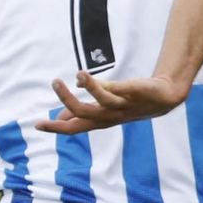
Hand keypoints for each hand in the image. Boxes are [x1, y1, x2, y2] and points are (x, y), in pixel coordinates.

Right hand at [35, 69, 187, 134]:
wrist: (165, 97)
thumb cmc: (131, 102)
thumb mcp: (105, 107)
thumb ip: (85, 109)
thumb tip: (63, 113)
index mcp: (100, 120)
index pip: (74, 127)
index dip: (55, 128)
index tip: (37, 125)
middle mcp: (108, 117)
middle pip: (81, 121)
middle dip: (63, 108)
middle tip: (52, 87)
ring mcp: (119, 107)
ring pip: (95, 106)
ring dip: (78, 92)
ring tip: (64, 78)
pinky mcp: (130, 94)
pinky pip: (112, 90)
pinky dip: (95, 84)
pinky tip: (82, 75)